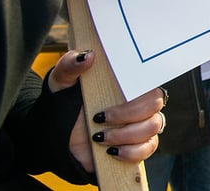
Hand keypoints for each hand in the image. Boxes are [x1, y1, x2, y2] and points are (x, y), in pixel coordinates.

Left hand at [51, 51, 163, 171]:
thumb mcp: (61, 81)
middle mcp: (137, 102)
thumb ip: (70, 65)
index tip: (115, 97)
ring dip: (126, 134)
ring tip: (99, 137)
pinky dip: (131, 152)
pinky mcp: (135, 146)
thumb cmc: (62, 103)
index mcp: (125, 84)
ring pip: (153, 127)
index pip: (149, 81)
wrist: (54, 136)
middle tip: (100, 118)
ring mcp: (138, 125)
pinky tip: (111, 151)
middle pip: (155, 103)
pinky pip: (148, 148)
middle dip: (128, 114)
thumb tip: (88, 56)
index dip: (139, 90)